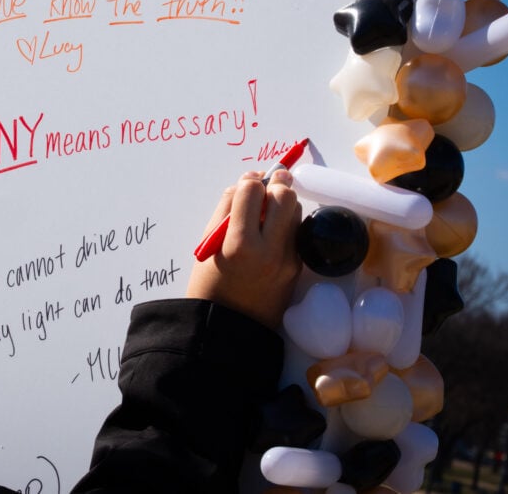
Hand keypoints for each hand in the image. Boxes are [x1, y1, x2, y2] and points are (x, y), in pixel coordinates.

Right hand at [185, 169, 302, 328]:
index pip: (252, 190)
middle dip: (273, 187)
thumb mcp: (209, 243)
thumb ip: (227, 208)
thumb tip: (249, 180)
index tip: (245, 186)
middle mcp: (270, 251)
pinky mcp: (298, 267)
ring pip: (296, 210)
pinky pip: (296, 231)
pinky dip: (285, 225)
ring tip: (264, 218)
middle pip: (284, 195)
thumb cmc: (209, 283)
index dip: (247, 182)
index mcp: (240, 244)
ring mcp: (289, 260)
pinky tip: (270, 235)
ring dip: (281, 205)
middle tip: (261, 192)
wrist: (228, 328)